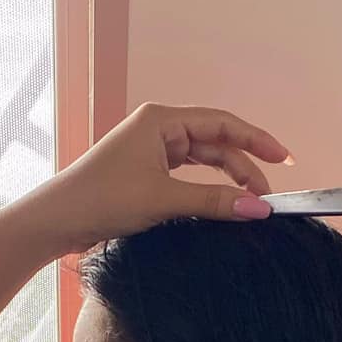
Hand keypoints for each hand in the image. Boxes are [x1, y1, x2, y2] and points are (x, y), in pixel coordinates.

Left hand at [16, 103, 293, 254]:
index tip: (284, 159)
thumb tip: (259, 209)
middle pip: (215, 142)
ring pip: (202, 161)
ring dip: (227, 180)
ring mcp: (151, 151)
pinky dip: (207, 190)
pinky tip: (222, 205)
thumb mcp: (163, 200)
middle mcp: (158, 129)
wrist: (57, 221)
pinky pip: (187, 177)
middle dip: (244, 166)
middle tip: (267, 196)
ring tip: (250, 204)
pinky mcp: (145, 174)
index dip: (256, 140)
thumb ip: (214, 203)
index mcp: (161, 120)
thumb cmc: (101, 199)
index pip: (222, 124)